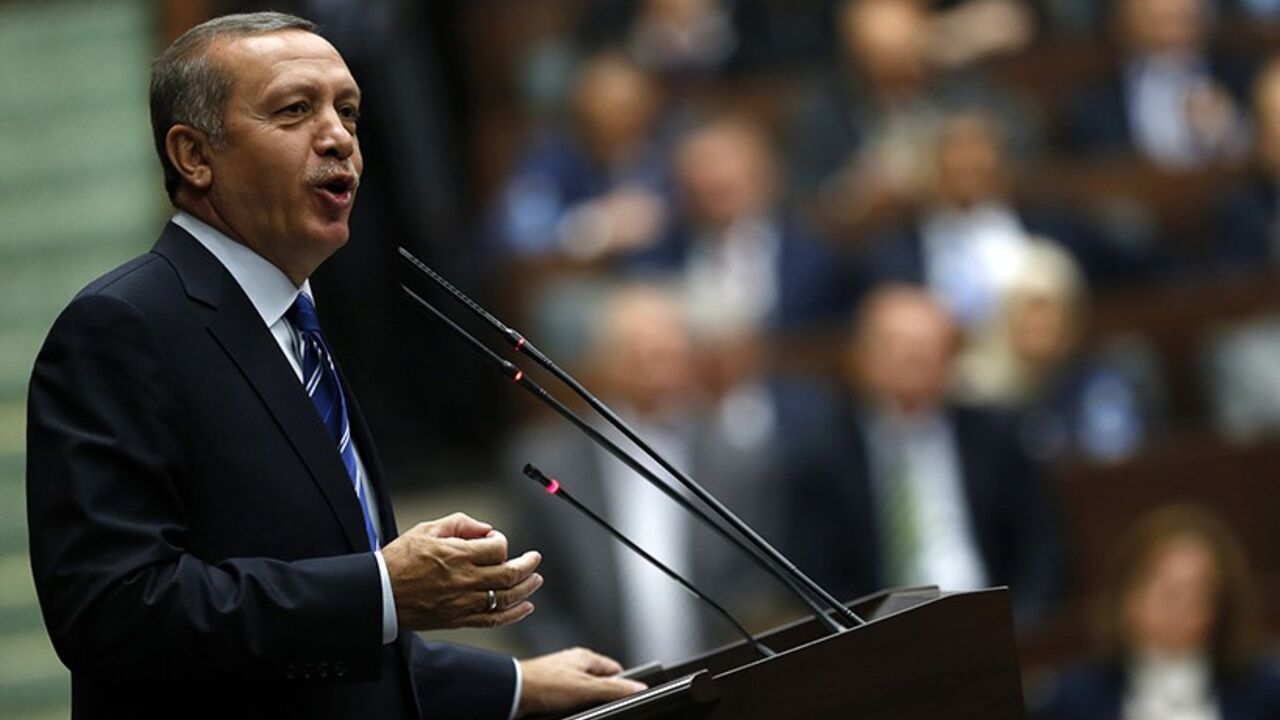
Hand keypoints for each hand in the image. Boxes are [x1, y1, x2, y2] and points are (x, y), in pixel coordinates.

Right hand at [381, 512, 542, 630]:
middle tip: (534, 559)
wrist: (380, 593)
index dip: (501, 541)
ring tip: (536, 580)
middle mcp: (466, 579)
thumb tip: (485, 528)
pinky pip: (493, 619)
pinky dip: (514, 614)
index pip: (498, 548)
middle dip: (527, 565)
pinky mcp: (459, 619)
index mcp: (459, 554)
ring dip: (526, 588)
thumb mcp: (427, 529)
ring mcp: (464, 601)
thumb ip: (460, 523)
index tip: (494, 540)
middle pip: (510, 573)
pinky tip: (525, 607)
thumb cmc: (400, 560)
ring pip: (506, 597)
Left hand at [516, 648, 646, 716]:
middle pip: (599, 682)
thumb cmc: (544, 684)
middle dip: (601, 696)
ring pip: (583, 692)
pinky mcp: (549, 690)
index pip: (615, 670)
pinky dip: (569, 707)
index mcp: (585, 658)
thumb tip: (639, 688)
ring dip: (583, 703)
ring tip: (579, 709)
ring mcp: (560, 677)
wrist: (512, 692)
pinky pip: (567, 699)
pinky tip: (566, 711)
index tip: (627, 697)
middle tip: (600, 707)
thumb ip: (614, 689)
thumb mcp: (586, 689)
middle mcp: (573, 665)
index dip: (622, 684)